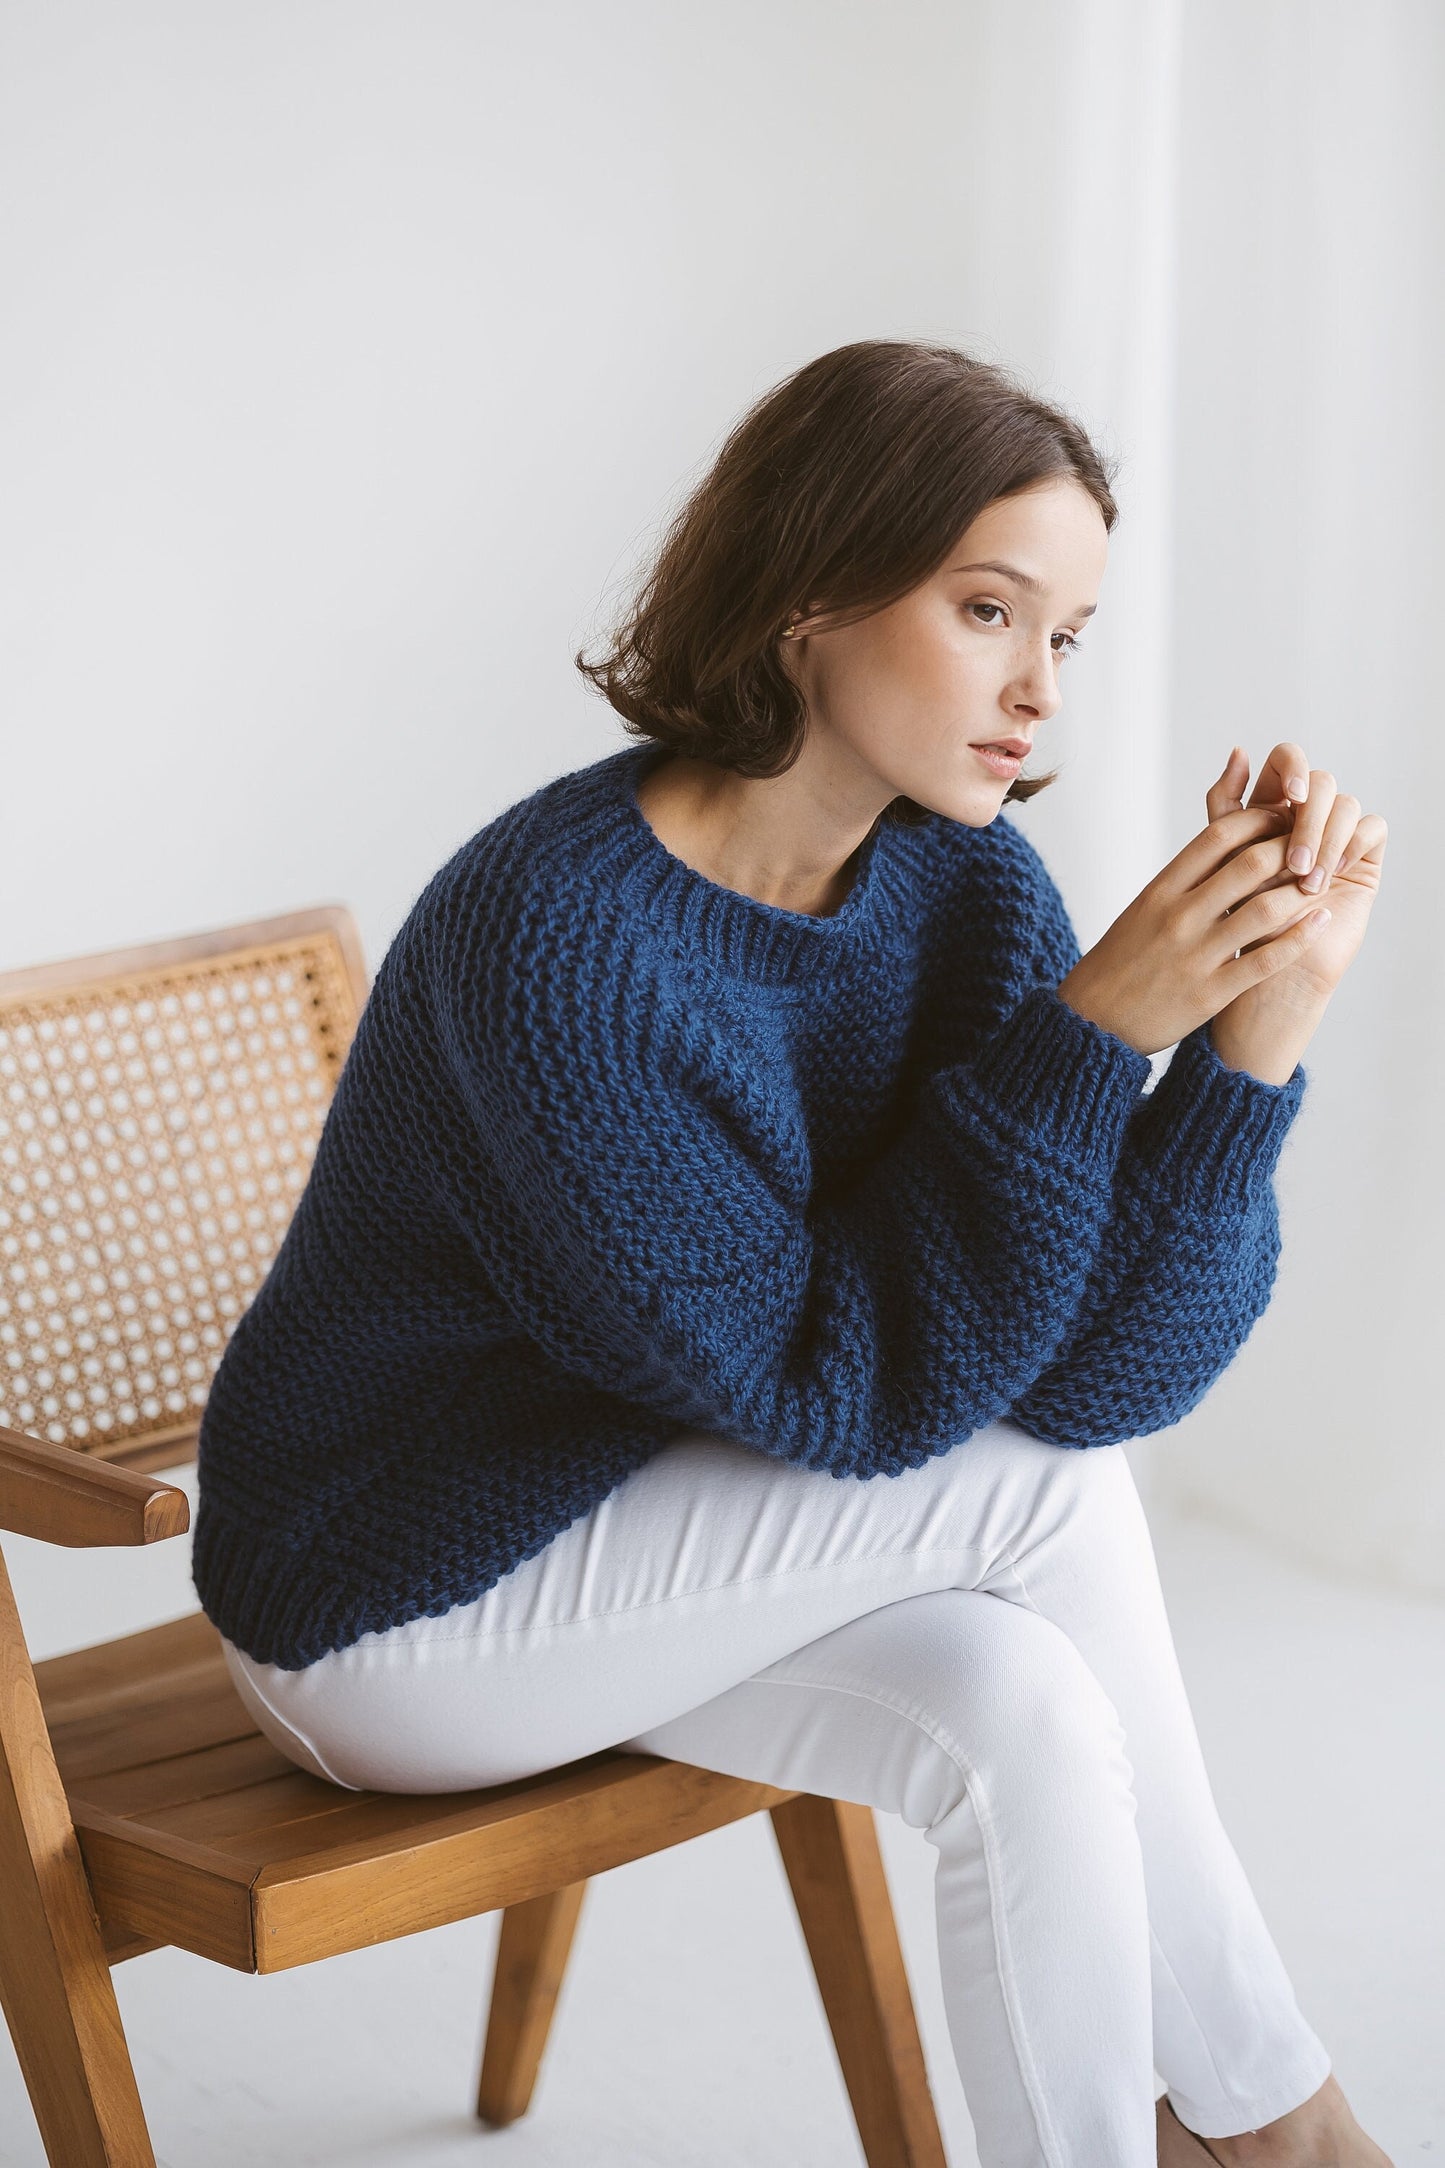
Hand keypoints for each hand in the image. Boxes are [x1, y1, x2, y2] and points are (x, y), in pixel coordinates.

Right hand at [1057, 799, 1340, 1058]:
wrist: (1093, 1022)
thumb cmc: (1121, 961)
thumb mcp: (1143, 910)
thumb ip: (1182, 880)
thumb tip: (1224, 845)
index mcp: (1160, 890)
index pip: (1219, 836)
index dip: (1260, 820)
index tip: (1282, 818)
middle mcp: (1178, 916)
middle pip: (1250, 864)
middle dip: (1291, 849)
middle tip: (1313, 847)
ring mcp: (1195, 954)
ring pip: (1265, 909)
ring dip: (1302, 891)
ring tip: (1323, 881)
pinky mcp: (1210, 993)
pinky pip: (1266, 960)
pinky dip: (1300, 936)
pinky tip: (1322, 921)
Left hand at [1207, 742, 1387, 1016]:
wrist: (1264, 973)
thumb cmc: (1235, 920)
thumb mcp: (1219, 858)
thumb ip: (1225, 806)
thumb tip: (1238, 749)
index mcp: (1268, 807)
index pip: (1287, 760)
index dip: (1292, 768)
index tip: (1289, 797)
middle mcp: (1304, 816)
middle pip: (1320, 780)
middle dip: (1309, 819)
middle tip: (1295, 862)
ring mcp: (1335, 836)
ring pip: (1346, 803)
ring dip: (1327, 841)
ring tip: (1308, 884)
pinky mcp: (1362, 858)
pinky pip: (1372, 827)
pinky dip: (1353, 844)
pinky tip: (1335, 874)